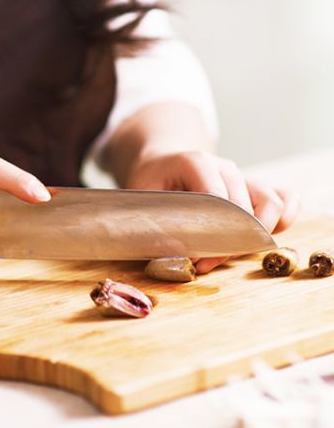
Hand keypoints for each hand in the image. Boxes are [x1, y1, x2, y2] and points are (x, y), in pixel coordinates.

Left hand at [125, 150, 300, 273]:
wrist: (161, 163)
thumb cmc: (151, 183)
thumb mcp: (143, 197)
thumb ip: (158, 222)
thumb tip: (178, 256)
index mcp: (197, 163)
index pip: (219, 200)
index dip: (213, 233)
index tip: (198, 258)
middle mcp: (225, 167)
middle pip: (245, 207)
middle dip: (230, 242)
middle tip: (206, 264)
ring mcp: (243, 177)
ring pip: (272, 202)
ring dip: (258, 234)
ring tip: (232, 254)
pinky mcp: (255, 188)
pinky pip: (284, 199)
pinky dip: (285, 217)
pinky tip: (270, 236)